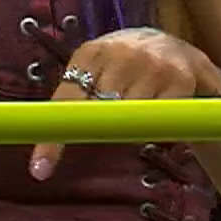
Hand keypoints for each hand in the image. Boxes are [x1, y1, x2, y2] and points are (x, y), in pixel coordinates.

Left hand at [28, 27, 214, 179]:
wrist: (180, 49)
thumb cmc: (128, 69)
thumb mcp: (99, 71)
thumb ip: (76, 100)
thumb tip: (44, 153)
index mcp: (91, 53)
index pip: (67, 101)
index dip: (53, 141)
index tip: (40, 171)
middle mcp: (121, 53)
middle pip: (99, 114)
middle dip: (100, 133)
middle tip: (109, 138)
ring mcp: (152, 64)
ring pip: (131, 119)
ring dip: (132, 130)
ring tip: (140, 117)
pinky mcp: (180, 78)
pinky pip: (160, 120)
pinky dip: (157, 128)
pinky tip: (161, 114)